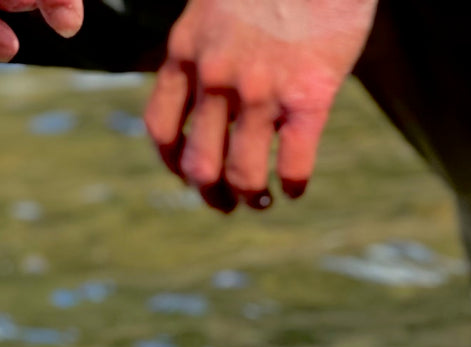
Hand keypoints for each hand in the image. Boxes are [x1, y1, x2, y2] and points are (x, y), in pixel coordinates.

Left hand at [144, 0, 376, 211]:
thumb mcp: (215, 6)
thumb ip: (206, 47)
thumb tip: (210, 91)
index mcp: (187, 51)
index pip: (161, 128)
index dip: (172, 164)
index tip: (188, 176)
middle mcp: (217, 78)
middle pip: (199, 164)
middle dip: (211, 194)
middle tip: (228, 203)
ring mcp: (262, 90)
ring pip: (244, 174)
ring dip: (252, 199)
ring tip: (264, 202)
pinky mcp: (309, 97)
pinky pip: (295, 164)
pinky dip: (294, 185)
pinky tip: (296, 187)